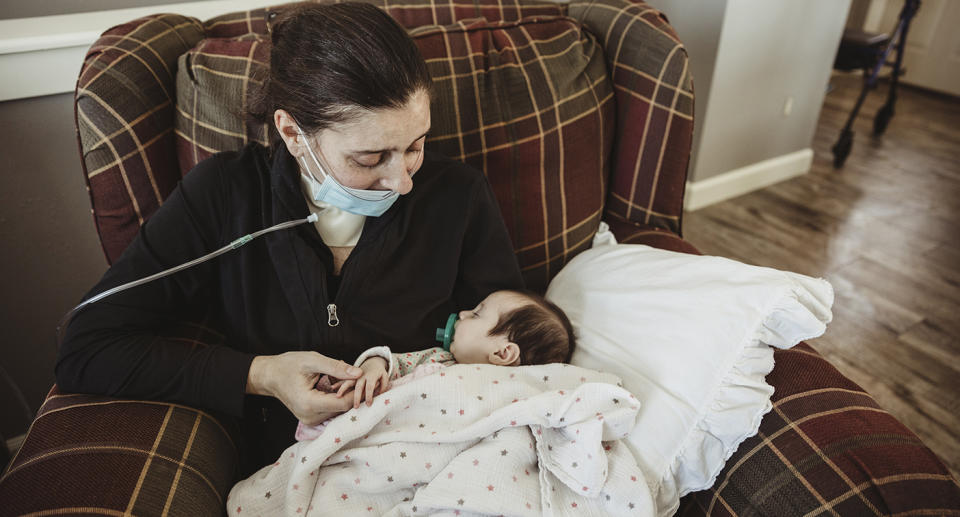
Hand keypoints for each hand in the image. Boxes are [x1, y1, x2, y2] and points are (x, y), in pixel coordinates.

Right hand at [246, 351, 362, 425]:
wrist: (269, 376)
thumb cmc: (288, 366)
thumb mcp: (312, 361)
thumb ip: (336, 368)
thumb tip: (359, 373)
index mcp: (309, 403)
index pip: (343, 404)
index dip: (355, 391)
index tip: (360, 377)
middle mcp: (310, 417)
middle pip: (342, 409)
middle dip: (351, 392)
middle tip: (351, 375)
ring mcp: (310, 420)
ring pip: (338, 410)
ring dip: (344, 395)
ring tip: (341, 378)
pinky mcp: (311, 419)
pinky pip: (331, 410)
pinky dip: (337, 398)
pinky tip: (334, 386)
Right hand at [333, 357, 389, 407]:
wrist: (373, 362)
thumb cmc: (379, 372)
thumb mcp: (385, 377)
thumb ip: (383, 386)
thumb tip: (379, 395)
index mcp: (371, 375)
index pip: (370, 386)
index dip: (369, 395)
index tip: (368, 404)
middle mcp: (362, 375)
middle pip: (358, 386)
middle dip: (356, 397)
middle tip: (356, 407)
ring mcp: (355, 375)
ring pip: (348, 382)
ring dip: (343, 389)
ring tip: (338, 396)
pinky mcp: (350, 375)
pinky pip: (343, 379)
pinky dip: (338, 383)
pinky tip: (332, 388)